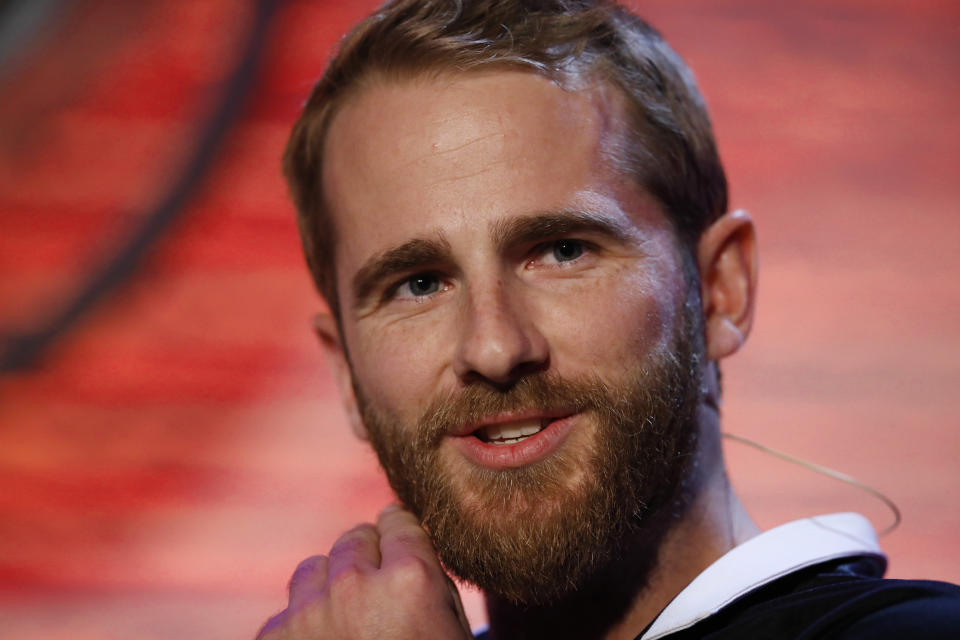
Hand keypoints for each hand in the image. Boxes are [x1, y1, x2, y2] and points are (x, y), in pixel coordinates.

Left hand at [256, 505, 472, 638]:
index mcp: (410, 579)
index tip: (399, 539)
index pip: (398, 521)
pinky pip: (287, 612)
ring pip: (314, 570)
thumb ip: (430, 581)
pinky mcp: (274, 637)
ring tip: (346, 621)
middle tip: (376, 590)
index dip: (401, 534)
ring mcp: (309, 612)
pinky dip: (302, 628)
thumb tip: (408, 542)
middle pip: (354, 539)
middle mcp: (356, 585)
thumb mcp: (450, 626)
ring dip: (329, 588)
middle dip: (366, 559)